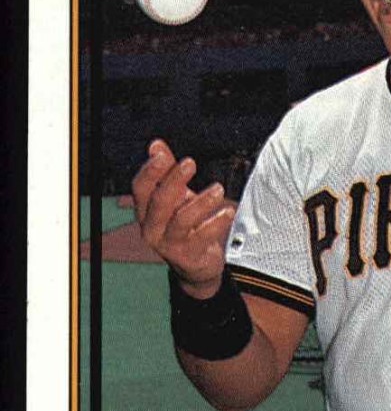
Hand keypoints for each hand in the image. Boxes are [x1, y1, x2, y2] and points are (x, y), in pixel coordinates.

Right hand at [132, 139, 235, 298]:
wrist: (196, 264)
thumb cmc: (184, 226)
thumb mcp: (176, 198)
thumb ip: (167, 172)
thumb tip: (156, 145)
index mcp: (146, 211)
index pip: (140, 188)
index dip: (150, 171)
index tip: (163, 155)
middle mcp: (152, 228)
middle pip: (160, 202)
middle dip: (174, 180)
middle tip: (190, 162)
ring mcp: (168, 244)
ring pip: (181, 219)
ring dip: (201, 201)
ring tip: (218, 189)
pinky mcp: (188, 256)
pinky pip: (202, 237)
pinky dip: (216, 222)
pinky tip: (228, 211)